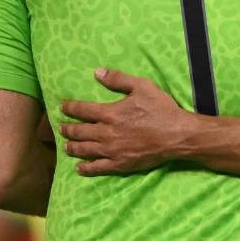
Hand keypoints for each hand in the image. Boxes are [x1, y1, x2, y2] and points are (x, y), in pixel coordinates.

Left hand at [60, 69, 191, 175]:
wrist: (178, 135)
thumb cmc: (161, 109)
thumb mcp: (141, 86)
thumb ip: (118, 79)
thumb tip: (97, 72)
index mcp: (109, 113)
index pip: (82, 110)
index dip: (70, 108)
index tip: (62, 107)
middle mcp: (106, 132)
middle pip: (80, 131)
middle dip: (68, 129)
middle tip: (61, 129)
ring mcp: (112, 150)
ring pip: (85, 150)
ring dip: (73, 148)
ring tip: (66, 146)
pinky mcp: (120, 164)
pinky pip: (98, 167)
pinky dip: (86, 168)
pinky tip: (79, 168)